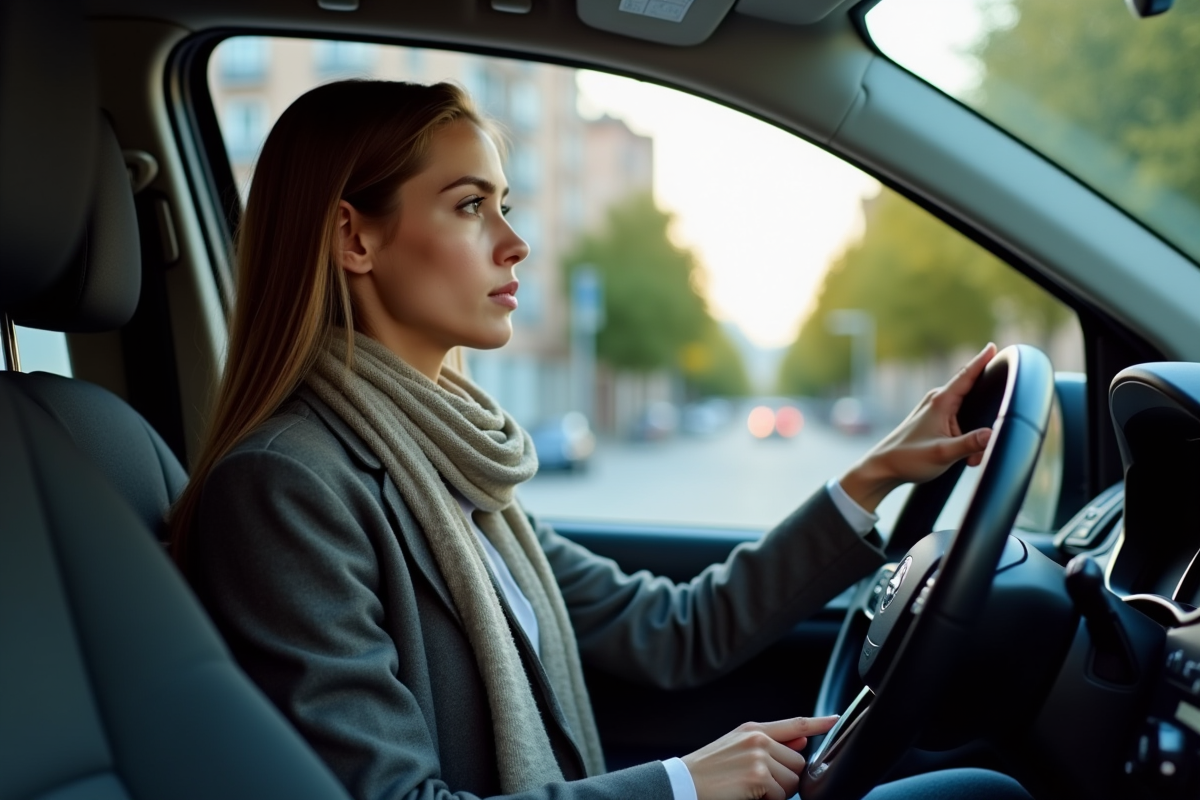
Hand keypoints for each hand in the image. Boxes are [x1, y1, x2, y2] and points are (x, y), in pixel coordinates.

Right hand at [681, 716, 837, 799]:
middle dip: (785, 779)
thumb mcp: (737, 749)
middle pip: (798, 763)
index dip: (819, 722)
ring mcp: (759, 755)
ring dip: (777, 793)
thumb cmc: (708, 772)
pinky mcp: (759, 776)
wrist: (683, 784)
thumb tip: (802, 738)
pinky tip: (748, 795)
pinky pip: (781, 795)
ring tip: (750, 789)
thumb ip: (772, 743)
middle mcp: (758, 738)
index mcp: (753, 729)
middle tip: (757, 784)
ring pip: (793, 782)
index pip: (794, 723)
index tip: (836, 720)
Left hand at [839, 343, 996, 512]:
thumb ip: (969, 444)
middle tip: (981, 449)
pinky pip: (959, 423)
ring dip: (973, 437)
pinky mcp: (934, 420)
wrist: (884, 467)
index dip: (981, 360)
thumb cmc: (909, 458)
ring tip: (969, 460)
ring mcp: (935, 409)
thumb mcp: (943, 454)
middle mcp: (938, 400)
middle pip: (973, 397)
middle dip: (985, 418)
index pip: (966, 376)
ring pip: (968, 415)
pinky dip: (965, 439)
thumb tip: (993, 434)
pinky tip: (962, 457)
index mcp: (940, 402)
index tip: (993, 345)